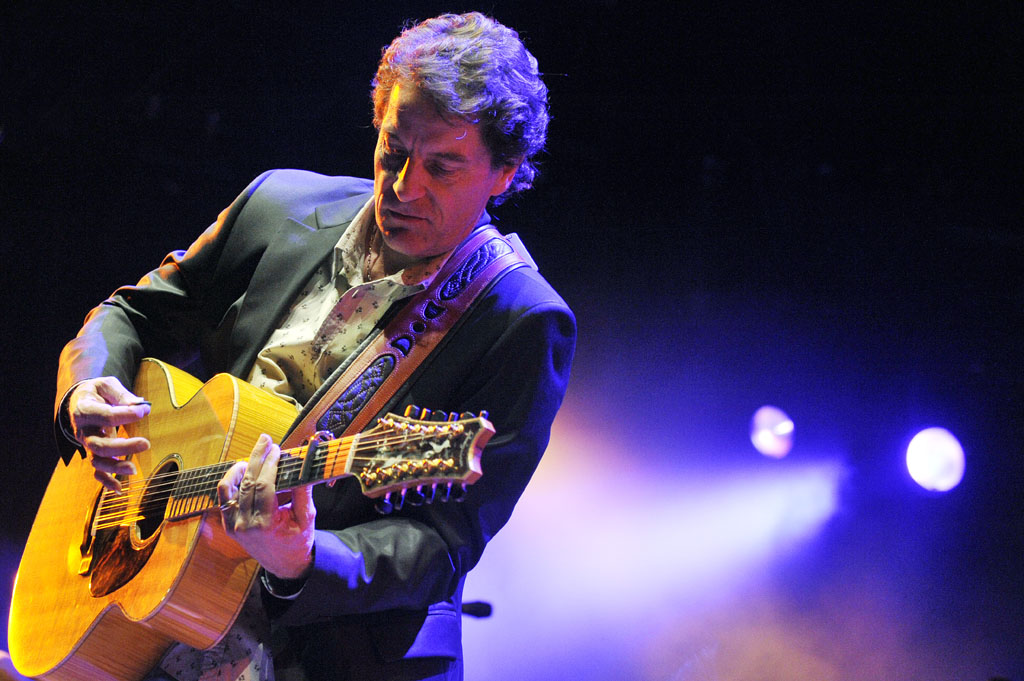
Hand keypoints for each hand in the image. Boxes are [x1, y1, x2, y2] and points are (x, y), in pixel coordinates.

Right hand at [68, 377, 151, 491]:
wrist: (80, 400)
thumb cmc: (97, 392)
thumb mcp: (107, 385)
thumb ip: (121, 394)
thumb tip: (140, 405)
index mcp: (85, 409)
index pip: (104, 414)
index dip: (124, 414)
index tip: (143, 411)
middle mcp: (83, 430)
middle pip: (98, 444)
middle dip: (122, 446)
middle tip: (145, 443)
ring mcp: (87, 444)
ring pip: (96, 460)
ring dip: (114, 467)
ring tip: (133, 469)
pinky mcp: (93, 453)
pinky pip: (97, 471)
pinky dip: (106, 481)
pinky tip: (120, 488)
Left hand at [218, 434, 315, 579]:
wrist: (285, 565)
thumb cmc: (298, 541)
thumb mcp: (307, 518)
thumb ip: (302, 492)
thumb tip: (301, 465)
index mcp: (266, 524)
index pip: (264, 486)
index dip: (270, 464)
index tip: (277, 449)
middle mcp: (245, 525)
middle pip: (247, 482)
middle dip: (257, 457)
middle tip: (265, 440)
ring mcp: (233, 525)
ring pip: (229, 488)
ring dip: (240, 468)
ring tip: (253, 457)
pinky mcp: (228, 524)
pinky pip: (223, 497)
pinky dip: (231, 481)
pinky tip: (243, 471)